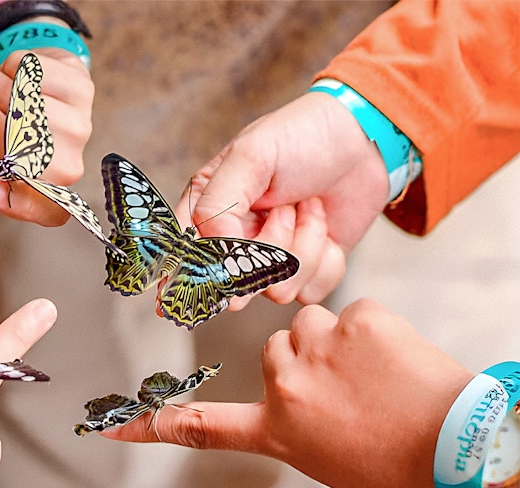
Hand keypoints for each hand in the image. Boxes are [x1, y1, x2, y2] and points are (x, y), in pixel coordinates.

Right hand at [0, 49, 93, 301]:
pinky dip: (10, 68)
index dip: (4, 192)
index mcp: (46, 204)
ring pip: (19, 103)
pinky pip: (30, 71)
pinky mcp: (84, 90)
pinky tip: (24, 81)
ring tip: (1, 101)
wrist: (14, 85)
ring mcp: (81, 131)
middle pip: (14, 146)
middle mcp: (68, 174)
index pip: (36, 211)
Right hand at [101, 298, 473, 487]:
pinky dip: (377, 330)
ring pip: (313, 322)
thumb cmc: (402, 464)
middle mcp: (285, 384)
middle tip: (352, 387)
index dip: (156, 425)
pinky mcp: (356, 318)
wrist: (463, 447)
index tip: (114, 429)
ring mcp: (318, 347)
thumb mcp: (331, 457)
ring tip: (381, 374)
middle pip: (277, 346)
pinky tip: (399, 358)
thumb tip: (304, 399)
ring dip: (339, 340)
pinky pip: (357, 312)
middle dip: (307, 358)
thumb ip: (301, 421)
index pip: (203, 426)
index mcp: (279, 427)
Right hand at [177, 92, 391, 307]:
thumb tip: (215, 260)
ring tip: (309, 206)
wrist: (362, 139)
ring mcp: (268, 260)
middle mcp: (233, 241)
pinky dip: (326, 260)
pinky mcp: (304, 271)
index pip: (183, 258)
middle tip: (283, 208)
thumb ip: (218, 207)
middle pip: (233, 284)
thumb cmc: (301, 136)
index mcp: (206, 210)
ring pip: (276, 290)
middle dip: (268, 249)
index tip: (217, 270)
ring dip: (304, 245)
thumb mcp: (250, 156)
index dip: (191, 275)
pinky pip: (309, 293)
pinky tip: (325, 224)